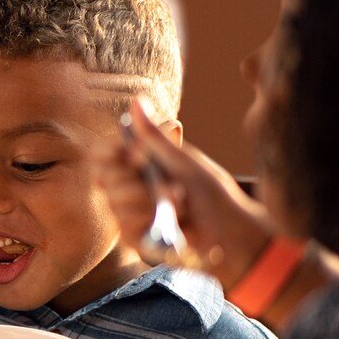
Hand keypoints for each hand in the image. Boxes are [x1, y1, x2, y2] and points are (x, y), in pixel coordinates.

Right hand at [97, 97, 274, 287]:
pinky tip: (173, 225)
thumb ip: (155, 136)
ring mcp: (130, 214)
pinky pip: (125, 225)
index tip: (136, 156)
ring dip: (151, 202)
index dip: (111, 152)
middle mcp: (131, 188)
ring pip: (115, 201)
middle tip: (168, 184)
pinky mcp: (135, 238)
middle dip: (135, 180)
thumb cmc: (216, 197)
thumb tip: (136, 100)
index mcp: (141, 165)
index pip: (104, 153)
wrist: (235, 237)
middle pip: (105, 176)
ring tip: (180, 207)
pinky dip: (152, 222)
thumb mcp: (185, 162)